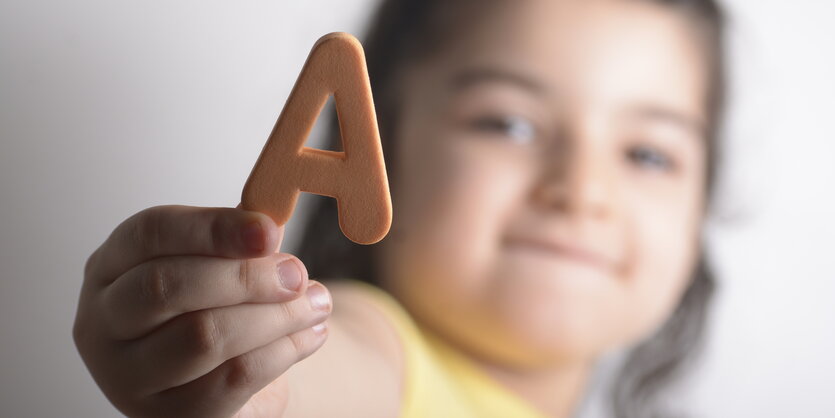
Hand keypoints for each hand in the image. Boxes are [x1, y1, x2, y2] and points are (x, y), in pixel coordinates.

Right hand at [73, 205, 330, 416]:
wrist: (220, 379)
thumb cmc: (213, 307)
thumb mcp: (217, 262)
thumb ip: (237, 241)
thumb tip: (268, 229)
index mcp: (111, 266)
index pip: (151, 233)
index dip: (214, 228)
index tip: (269, 230)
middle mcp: (103, 323)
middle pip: (166, 287)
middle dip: (245, 277)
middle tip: (297, 273)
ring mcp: (128, 377)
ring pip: (202, 337)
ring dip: (274, 316)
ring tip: (316, 303)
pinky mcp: (169, 416)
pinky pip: (233, 379)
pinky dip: (283, 351)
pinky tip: (310, 335)